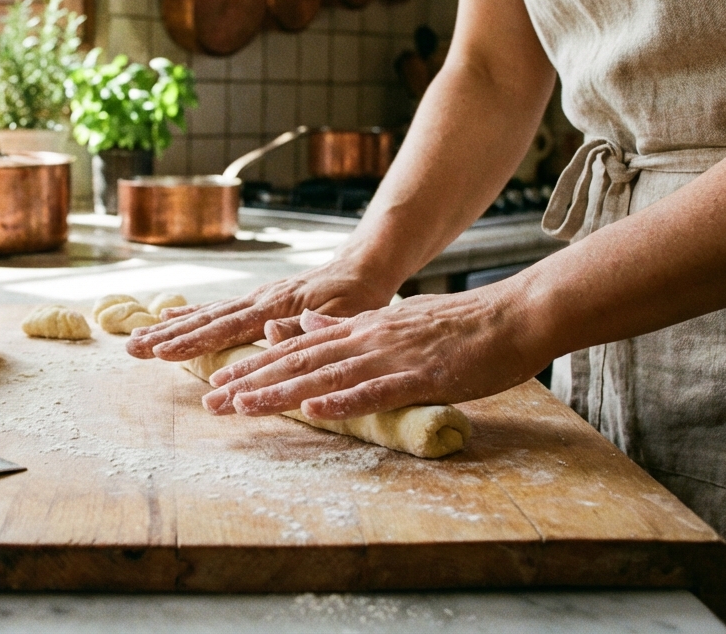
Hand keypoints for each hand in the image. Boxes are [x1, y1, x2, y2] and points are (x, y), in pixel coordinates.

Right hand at [125, 261, 395, 360]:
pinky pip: (217, 309)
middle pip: (205, 321)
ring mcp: (253, 299)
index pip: (227, 327)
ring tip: (137, 341)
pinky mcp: (255, 301)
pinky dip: (190, 315)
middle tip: (133, 349)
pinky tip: (167, 319)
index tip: (163, 352)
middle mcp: (257, 301)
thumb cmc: (358, 296)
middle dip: (168, 337)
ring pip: (205, 315)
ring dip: (170, 330)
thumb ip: (308, 324)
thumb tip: (268, 331)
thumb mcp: (344, 313)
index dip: (194, 342)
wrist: (362, 267)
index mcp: (275, 307)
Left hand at [200, 287, 548, 419]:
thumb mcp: (394, 320)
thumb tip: (305, 326)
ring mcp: (392, 356)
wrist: (514, 315)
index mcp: (360, 329)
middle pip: (298, 361)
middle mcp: (367, 339)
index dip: (254, 366)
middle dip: (252, 382)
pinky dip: (343, 401)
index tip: (218, 383)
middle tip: (211, 401)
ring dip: (282, 392)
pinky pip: (376, 390)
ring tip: (243, 405)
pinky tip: (314, 410)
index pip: (295, 349)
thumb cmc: (459, 325)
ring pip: (326, 375)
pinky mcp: (421, 376)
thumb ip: (348, 327)